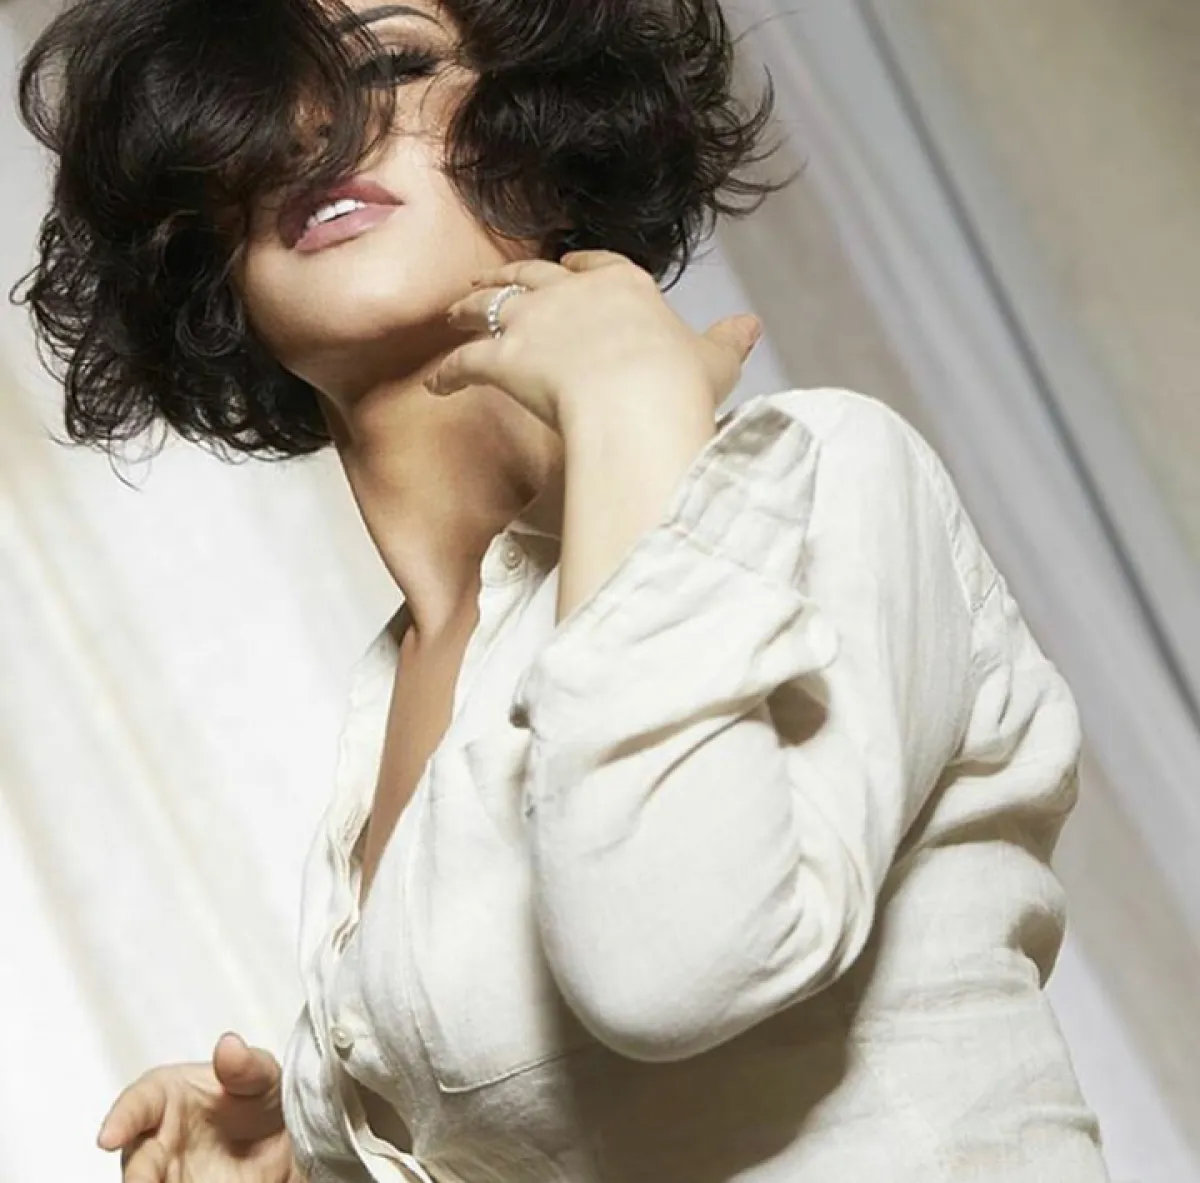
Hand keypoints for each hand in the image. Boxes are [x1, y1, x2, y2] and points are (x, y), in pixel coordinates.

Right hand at [96, 1031, 297, 1182]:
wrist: (278, 1143)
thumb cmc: (257, 1099)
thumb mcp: (263, 1077)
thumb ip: (247, 1066)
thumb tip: (229, 1045)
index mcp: (165, 1096)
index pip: (138, 1103)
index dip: (122, 1119)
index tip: (109, 1138)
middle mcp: (156, 1140)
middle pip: (138, 1162)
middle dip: (138, 1177)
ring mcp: (164, 1176)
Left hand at [428, 250, 762, 434]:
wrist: (636, 398)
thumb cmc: (678, 381)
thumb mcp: (714, 359)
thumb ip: (727, 340)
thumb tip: (752, 325)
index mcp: (623, 285)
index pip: (596, 264)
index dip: (578, 266)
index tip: (567, 265)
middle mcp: (571, 293)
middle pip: (531, 276)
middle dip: (508, 278)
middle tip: (487, 280)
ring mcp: (533, 322)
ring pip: (491, 305)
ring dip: (470, 307)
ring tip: (453, 312)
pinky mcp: (504, 358)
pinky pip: (467, 361)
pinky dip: (450, 372)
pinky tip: (438, 382)